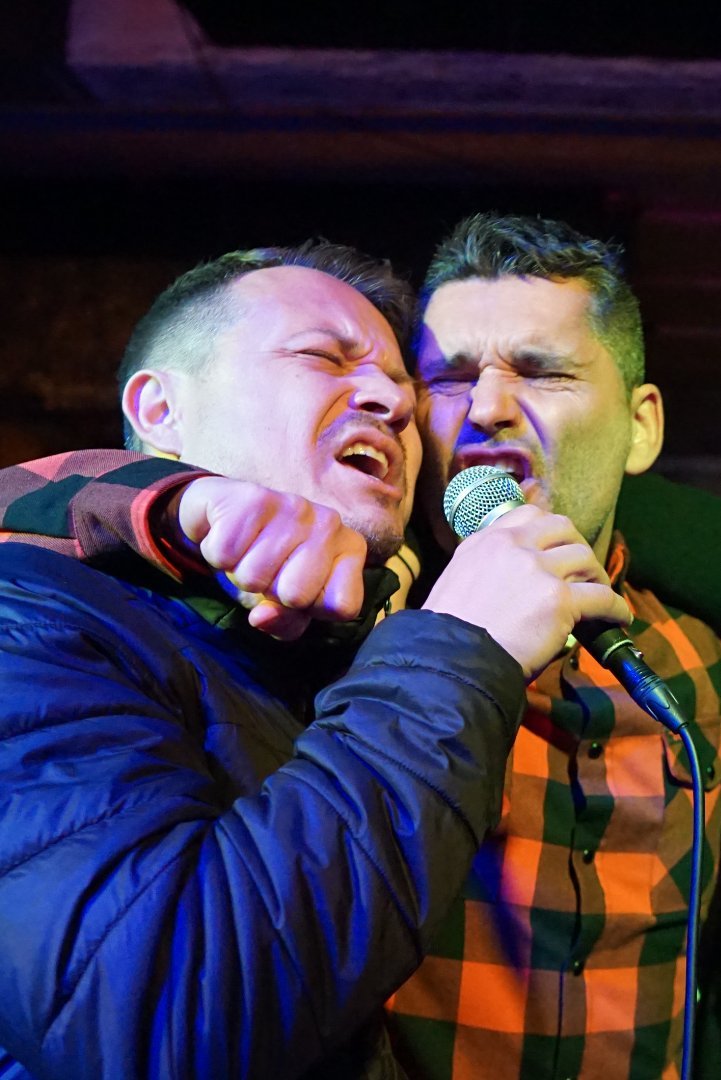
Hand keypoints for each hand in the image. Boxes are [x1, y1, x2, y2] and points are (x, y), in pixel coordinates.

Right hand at [177, 477, 367, 639]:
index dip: (310, 610)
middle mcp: (330, 523)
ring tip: (247, 552)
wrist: (226, 512)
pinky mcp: (254, 498)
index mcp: (350, 549)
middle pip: (297, 596)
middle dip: (270, 592)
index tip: (297, 590)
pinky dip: (217, 554)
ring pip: (255, 578)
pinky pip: (225, 555)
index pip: (342, 606)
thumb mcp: (287, 604)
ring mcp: (295, 506)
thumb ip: (286, 623)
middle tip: (267, 571)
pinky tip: (231, 536)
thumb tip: (262, 616)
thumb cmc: (267, 563)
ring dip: (240, 573)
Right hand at [422, 504, 630, 680]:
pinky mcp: (559, 599)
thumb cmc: (449, 634)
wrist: (451, 660)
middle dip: (577, 545)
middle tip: (582, 569)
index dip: (549, 529)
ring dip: (596, 575)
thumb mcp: (457, 583)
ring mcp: (537, 569)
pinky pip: (602, 596)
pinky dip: (615, 607)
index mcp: (485, 541)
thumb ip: (483, 569)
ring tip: (598, 594)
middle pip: (562, 527)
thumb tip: (507, 583)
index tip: (557, 545)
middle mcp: (512, 546)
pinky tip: (618, 618)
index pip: (528, 515)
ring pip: (584, 557)